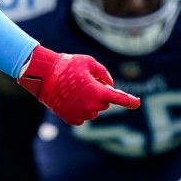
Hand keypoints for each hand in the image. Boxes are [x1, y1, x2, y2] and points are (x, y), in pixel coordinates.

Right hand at [17, 45, 139, 125]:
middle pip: (105, 104)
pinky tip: (72, 100)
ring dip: (91, 103)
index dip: (130, 101)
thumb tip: (110, 84)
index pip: (118, 98)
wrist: (43, 76)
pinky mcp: (70, 118)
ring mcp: (80, 114)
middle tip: (88, 83)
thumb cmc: (67, 66)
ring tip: (76, 90)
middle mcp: (90, 106)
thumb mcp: (88, 62)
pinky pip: (82, 118)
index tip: (137, 103)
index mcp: (97, 92)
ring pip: (94, 111)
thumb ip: (103, 73)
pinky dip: (81, 110)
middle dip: (101, 95)